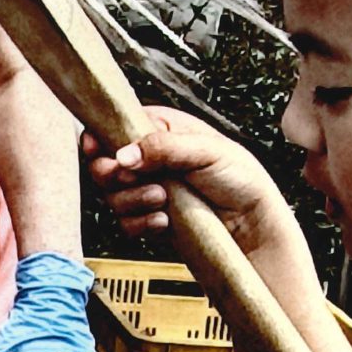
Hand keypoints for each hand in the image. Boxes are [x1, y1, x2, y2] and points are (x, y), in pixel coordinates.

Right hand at [82, 109, 281, 252]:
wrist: (251, 224)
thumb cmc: (240, 178)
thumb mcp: (207, 150)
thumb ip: (163, 147)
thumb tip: (124, 154)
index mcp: (160, 129)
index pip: (113, 127)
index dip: (101, 140)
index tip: (101, 151)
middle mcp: (148, 159)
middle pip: (103, 165)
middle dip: (117, 177)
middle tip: (140, 179)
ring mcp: (146, 189)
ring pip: (111, 197)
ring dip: (135, 201)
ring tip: (164, 200)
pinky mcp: (147, 218)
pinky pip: (125, 223)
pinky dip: (142, 224)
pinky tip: (165, 220)